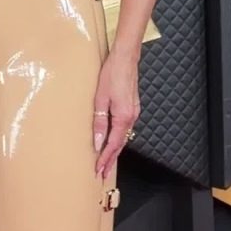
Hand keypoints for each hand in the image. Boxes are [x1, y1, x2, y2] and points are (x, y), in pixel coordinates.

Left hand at [92, 49, 139, 177]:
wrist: (126, 58)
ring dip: (114, 150)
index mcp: (123, 117)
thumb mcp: (100, 99)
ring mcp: (133, 112)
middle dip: (111, 159)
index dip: (106, 158)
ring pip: (123, 136)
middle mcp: (131, 117)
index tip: (99, 169)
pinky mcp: (131, 107)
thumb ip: (99, 122)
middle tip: (103, 173)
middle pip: (120, 144)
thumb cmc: (112, 74)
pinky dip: (118, 139)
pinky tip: (112, 141)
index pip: (113, 144)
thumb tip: (98, 142)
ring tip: (106, 161)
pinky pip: (125, 128)